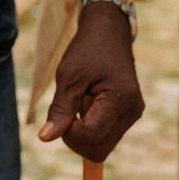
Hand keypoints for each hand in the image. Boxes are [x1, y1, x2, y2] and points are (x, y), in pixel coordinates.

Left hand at [39, 1, 143, 160]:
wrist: (108, 30)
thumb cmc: (88, 47)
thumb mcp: (69, 74)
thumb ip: (60, 108)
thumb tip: (45, 138)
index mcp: (121, 99)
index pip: (91, 136)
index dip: (69, 131)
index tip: (61, 110)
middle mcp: (132, 111)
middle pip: (98, 149)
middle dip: (76, 138)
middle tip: (66, 110)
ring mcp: (132, 114)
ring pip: (102, 146)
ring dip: (83, 133)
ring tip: (79, 102)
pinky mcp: (128, 113)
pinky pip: (106, 135)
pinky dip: (91, 128)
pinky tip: (86, 105)